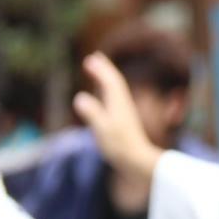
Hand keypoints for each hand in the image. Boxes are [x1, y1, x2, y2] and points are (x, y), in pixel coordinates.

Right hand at [74, 53, 162, 182]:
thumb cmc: (119, 147)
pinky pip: (116, 101)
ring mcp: (125, 113)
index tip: (90, 59)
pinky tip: (104, 97)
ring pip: (116, 91)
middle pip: (115, 83)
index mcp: (118, 104)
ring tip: (99, 72)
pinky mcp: (125, 121)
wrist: (138, 161)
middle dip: (105, 69)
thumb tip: (80, 97)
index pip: (110, 82)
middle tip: (95, 57)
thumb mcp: (102, 129)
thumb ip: (92, 113)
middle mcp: (123, 106)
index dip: (101, 70)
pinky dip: (109, 93)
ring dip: (107, 79)